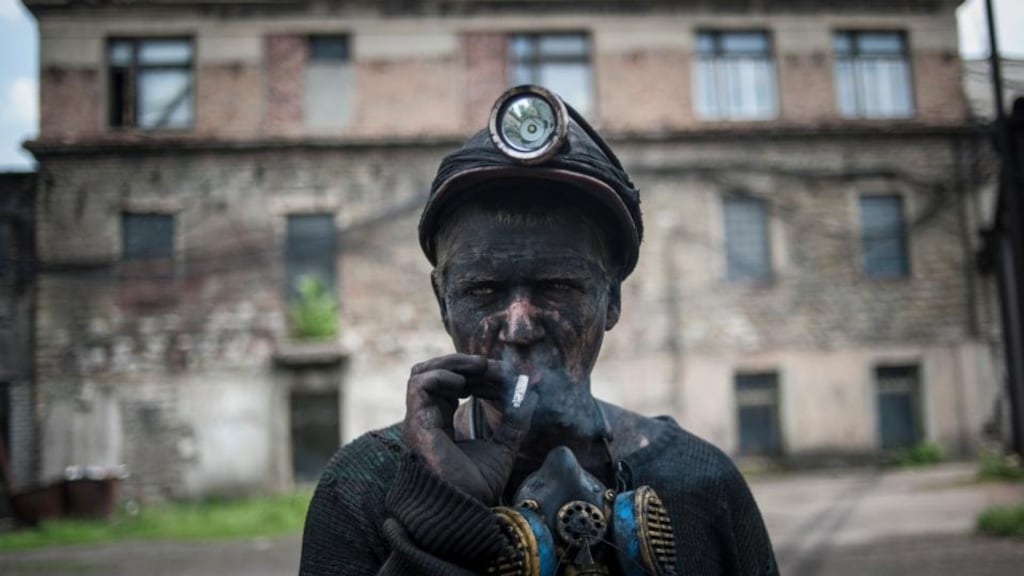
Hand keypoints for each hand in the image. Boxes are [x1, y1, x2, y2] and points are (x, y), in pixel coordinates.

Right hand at [402, 353, 537, 504]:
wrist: (461, 511)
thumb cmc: (476, 488)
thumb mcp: (503, 448)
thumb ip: (514, 422)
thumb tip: (530, 394)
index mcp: (442, 421)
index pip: (455, 385)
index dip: (479, 375)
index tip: (505, 375)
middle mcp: (427, 417)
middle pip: (438, 373)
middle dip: (468, 364)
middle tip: (494, 366)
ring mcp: (419, 419)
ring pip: (422, 372)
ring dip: (453, 363)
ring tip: (480, 366)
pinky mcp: (417, 423)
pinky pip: (419, 385)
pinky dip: (442, 376)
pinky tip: (464, 384)